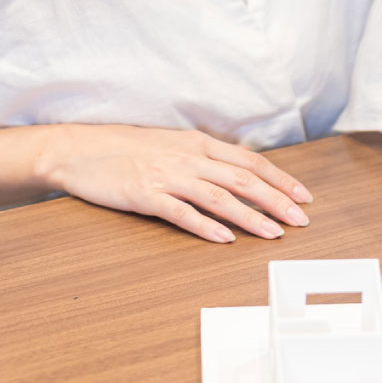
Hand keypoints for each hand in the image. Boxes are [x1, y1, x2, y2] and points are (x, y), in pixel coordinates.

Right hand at [41, 124, 312, 242]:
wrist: (79, 149)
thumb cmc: (126, 147)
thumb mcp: (172, 144)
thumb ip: (203, 156)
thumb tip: (236, 171)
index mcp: (199, 143)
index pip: (250, 160)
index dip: (280, 178)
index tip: (303, 194)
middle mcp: (189, 157)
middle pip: (244, 179)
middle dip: (277, 200)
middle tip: (302, 218)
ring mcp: (168, 176)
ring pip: (220, 197)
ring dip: (250, 217)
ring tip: (273, 233)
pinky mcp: (145, 195)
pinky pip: (182, 213)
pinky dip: (206, 226)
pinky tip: (225, 239)